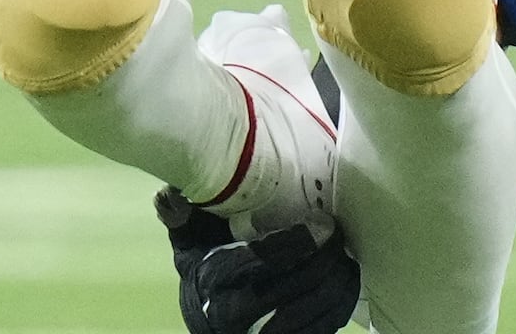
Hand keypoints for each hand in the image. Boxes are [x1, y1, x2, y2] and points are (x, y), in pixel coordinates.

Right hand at [156, 190, 359, 333]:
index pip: (256, 265)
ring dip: (336, 279)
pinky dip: (341, 299)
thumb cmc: (204, 264)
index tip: (320, 224)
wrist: (209, 316)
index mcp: (213, 282)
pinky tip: (344, 274)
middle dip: (322, 260)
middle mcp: (236, 316)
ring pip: (314, 312)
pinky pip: (326, 327)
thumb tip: (170, 194)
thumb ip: (181, 213)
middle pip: (292, 291)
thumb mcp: (188, 238)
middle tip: (337, 231)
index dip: (292, 246)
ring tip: (343, 250)